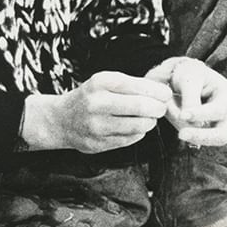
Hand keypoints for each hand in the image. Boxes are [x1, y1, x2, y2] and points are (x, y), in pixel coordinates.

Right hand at [24, 71, 171, 153]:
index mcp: (100, 82)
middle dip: (158, 108)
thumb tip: (164, 93)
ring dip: (150, 122)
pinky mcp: (98, 144)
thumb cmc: (92, 97)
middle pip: (141, 107)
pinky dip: (138, 133)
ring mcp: (96, 126)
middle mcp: (96, 103)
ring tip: (148, 118)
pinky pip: (130, 139)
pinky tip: (134, 127)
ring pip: (139, 126)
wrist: (60, 120)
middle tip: (161, 108)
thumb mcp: (106, 82)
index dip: (158, 92)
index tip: (166, 94)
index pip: (138, 86)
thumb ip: (133, 85)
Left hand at [146, 57, 226, 147]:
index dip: (200, 114)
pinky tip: (173, 115)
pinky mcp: (207, 131)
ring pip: (208, 141)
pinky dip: (182, 128)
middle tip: (181, 134)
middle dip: (200, 136)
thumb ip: (190, 99)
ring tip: (171, 114)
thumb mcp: (189, 79)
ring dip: (189, 132)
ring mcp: (219, 124)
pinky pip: (196, 138)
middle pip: (221, 135)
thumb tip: (188, 121)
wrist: (186, 77)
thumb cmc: (190, 74)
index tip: (182, 114)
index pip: (218, 110)